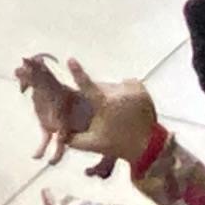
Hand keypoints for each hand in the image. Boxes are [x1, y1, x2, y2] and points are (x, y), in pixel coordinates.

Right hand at [18, 56, 158, 174]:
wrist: (147, 145)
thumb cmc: (117, 145)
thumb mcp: (92, 144)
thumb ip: (72, 139)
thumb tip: (57, 132)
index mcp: (105, 105)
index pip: (87, 86)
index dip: (77, 72)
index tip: (71, 60)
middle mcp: (119, 94)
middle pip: (99, 87)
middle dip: (96, 95)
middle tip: (101, 113)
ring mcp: (131, 90)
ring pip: (112, 86)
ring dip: (109, 94)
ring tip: (116, 112)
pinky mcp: (140, 88)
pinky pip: (125, 84)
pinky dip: (123, 91)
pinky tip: (126, 106)